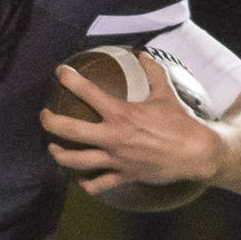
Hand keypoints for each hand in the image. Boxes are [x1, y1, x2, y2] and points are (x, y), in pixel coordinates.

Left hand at [42, 54, 223, 194]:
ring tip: (53, 148)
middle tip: (44, 116)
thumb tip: (144, 55)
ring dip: (60, 154)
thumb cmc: (181, 122)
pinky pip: (98, 184)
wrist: (197, 152)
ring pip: (76, 161)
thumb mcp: (166, 93)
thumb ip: (153, 72)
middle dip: (51, 122)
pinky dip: (87, 183)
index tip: (59, 73)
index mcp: (122, 114)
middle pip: (70, 131)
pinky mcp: (123, 176)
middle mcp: (114, 137)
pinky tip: (81, 179)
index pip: (88, 93)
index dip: (70, 80)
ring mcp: (116, 159)